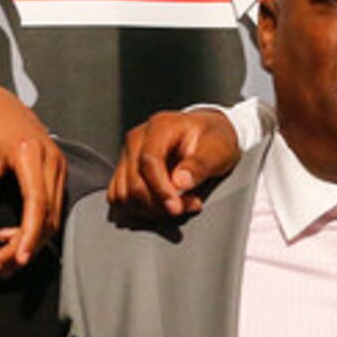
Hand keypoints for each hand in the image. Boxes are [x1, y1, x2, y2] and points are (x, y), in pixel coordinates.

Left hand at [0, 81, 64, 274]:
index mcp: (30, 154)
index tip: (18, 259)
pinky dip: (35, 226)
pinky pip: (51, 206)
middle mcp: (51, 160)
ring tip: (2, 257)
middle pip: (48, 215)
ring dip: (31, 240)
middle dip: (26, 246)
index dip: (29, 235)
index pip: (37, 203)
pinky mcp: (55, 171)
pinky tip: (11, 236)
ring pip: (53, 215)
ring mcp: (57, 165)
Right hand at [109, 109, 239, 218]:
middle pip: (134, 182)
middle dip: (159, 204)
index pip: (149, 161)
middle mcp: (138, 138)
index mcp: (160, 126)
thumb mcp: (218, 149)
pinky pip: (118, 197)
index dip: (161, 189)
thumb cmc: (212, 139)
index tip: (176, 207)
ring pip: (124, 194)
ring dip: (149, 209)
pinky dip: (138, 209)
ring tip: (177, 205)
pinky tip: (160, 206)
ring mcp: (127, 155)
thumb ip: (199, 164)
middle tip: (187, 205)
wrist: (205, 135)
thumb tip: (179, 182)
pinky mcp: (124, 170)